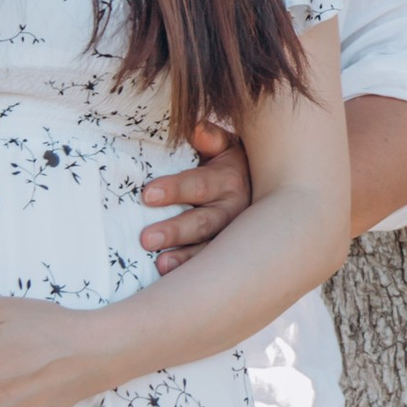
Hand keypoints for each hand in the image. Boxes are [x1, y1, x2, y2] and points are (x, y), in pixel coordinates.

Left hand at [139, 127, 250, 272]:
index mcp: (229, 179)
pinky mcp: (228, 254)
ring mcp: (233, 236)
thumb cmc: (227, 162)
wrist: (261, 183)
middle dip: (175, 230)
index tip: (147, 195)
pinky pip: (210, 266)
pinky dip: (191, 271)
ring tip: (160, 264)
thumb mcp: (224, 145)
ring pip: (208, 249)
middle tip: (146, 238)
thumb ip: (210, 138)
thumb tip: (197, 130)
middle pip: (203, 222)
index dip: (174, 189)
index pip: (198, 185)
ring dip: (184, 258)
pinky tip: (170, 277)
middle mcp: (234, 209)